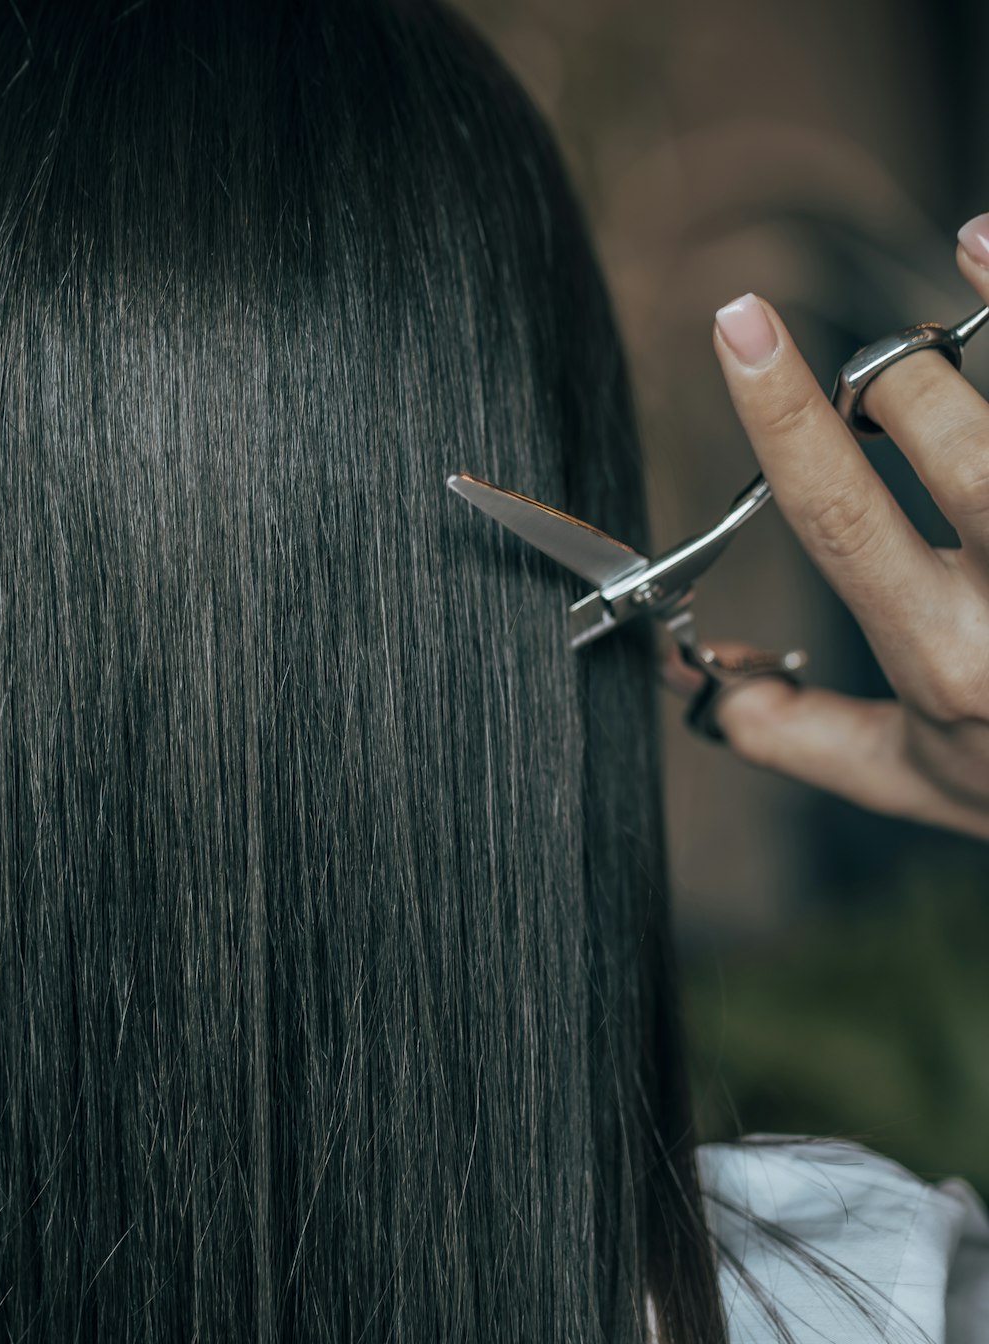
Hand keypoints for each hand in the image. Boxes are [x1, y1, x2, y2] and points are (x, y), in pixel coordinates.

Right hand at [664, 218, 988, 840]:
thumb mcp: (917, 778)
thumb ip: (800, 732)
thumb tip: (699, 685)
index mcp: (946, 656)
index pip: (839, 514)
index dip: (780, 412)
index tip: (738, 325)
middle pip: (944, 432)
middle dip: (894, 380)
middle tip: (885, 385)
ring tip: (974, 248)